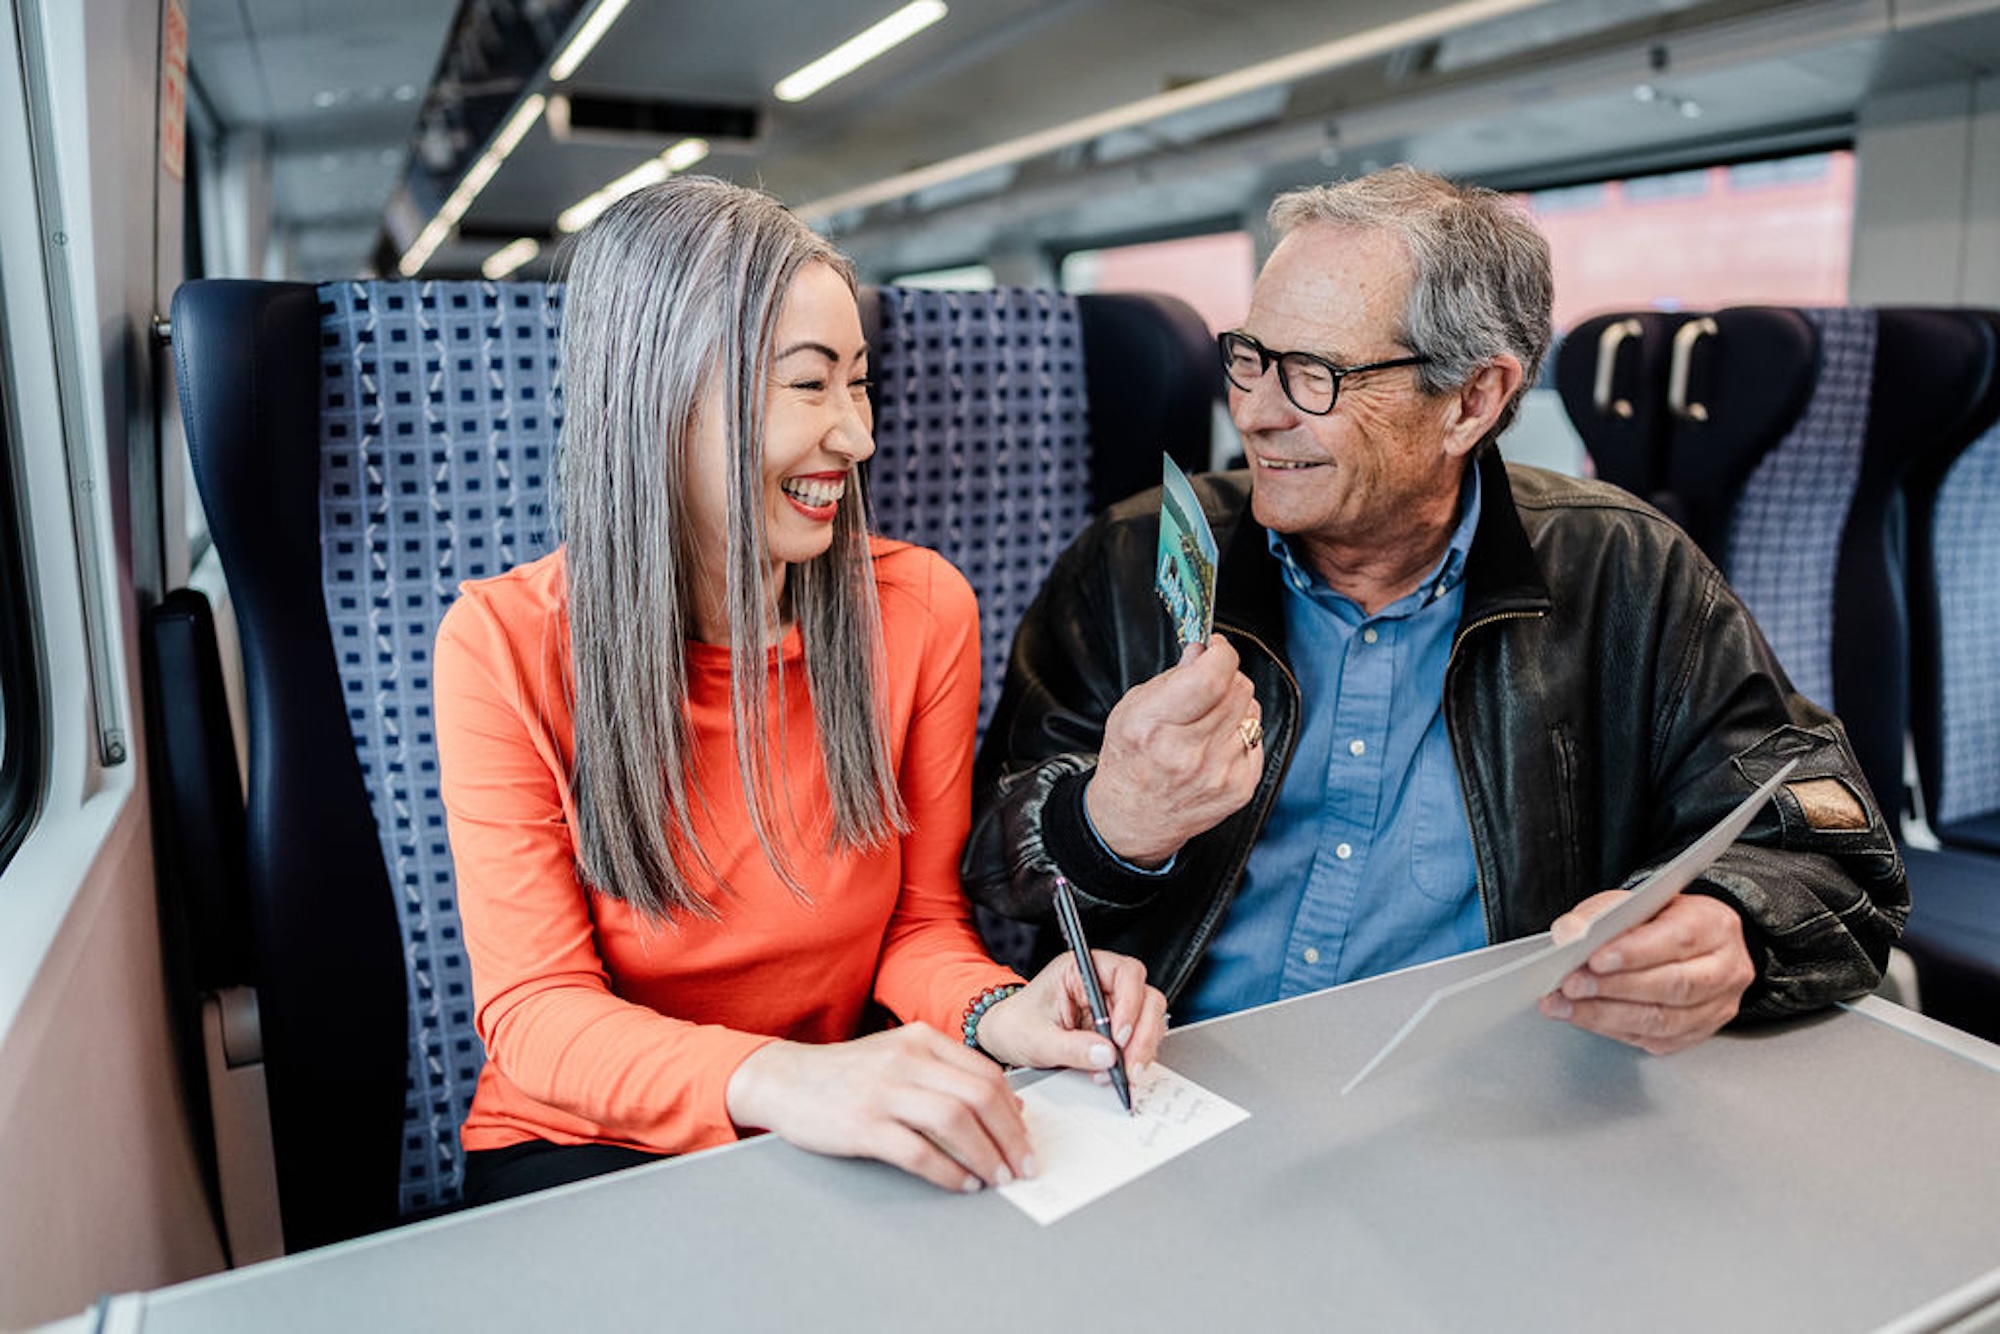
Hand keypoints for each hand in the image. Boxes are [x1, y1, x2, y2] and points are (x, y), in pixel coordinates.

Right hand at [724, 1025, 1032, 1191]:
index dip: (1014, 1111)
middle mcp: (907, 1060)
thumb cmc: (846, 1073)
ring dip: (987, 1155)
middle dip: (1011, 1137)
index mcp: (921, 1040)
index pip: (986, 1074)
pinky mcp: (863, 1124)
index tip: (1025, 1139)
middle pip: (979, 1097)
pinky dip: (949, 1171)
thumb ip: (948, 1073)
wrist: (784, 1079)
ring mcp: (884, 1091)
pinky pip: (920, 1152)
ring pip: (956, 1122)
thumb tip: (1006, 1106)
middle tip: (1023, 1165)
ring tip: (999, 1177)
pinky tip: (962, 1183)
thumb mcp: (899, 1056)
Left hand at [972, 950, 1167, 1075]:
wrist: (1006, 1039)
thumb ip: (1071, 1047)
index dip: (1130, 1002)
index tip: (1119, 1035)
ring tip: (1122, 1074)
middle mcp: (1102, 983)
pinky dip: (1135, 1057)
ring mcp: (1112, 1005)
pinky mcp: (1116, 1028)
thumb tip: (1106, 1055)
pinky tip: (1117, 1073)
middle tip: (1129, 1065)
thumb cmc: (1015, 1025)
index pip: (1124, 973)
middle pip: (1145, 997)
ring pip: (1149, 1019)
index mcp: (1080, 969)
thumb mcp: (1037, 1039)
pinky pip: (1139, 1039)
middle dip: (1142, 1033)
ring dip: (1142, 1048)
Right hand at [1084, 636, 1262, 865]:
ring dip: (1234, 705)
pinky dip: (1240, 733)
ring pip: (1252, 709)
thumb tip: (1203, 651)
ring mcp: (1219, 772)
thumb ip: (1170, 678)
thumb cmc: (1130, 762)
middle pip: (1238, 688)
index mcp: (1154, 727)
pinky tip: (1216, 744)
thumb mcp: (1131, 710)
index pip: (1211, 677)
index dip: (1220, 653)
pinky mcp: (1241, 787)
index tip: (1214, 648)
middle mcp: (1188, 753)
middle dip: (1226, 676)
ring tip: (1208, 719)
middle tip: (1209, 683)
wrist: (1134, 818)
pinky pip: (1257, 737)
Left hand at [1537, 891, 1755, 1053]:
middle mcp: (1725, 969)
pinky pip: (1655, 1040)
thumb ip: (1600, 913)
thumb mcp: (1633, 902)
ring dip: (1605, 1015)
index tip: (1594, 959)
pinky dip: (1613, 1030)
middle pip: (1673, 985)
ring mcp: (1716, 1006)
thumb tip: (1569, 933)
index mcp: (1714, 926)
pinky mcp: (1698, 1033)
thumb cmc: (1661, 921)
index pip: (1677, 940)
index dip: (1634, 953)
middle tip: (1570, 985)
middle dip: (1614, 988)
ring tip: (1565, 1005)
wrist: (1690, 943)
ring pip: (1663, 1021)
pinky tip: (1584, 1017)